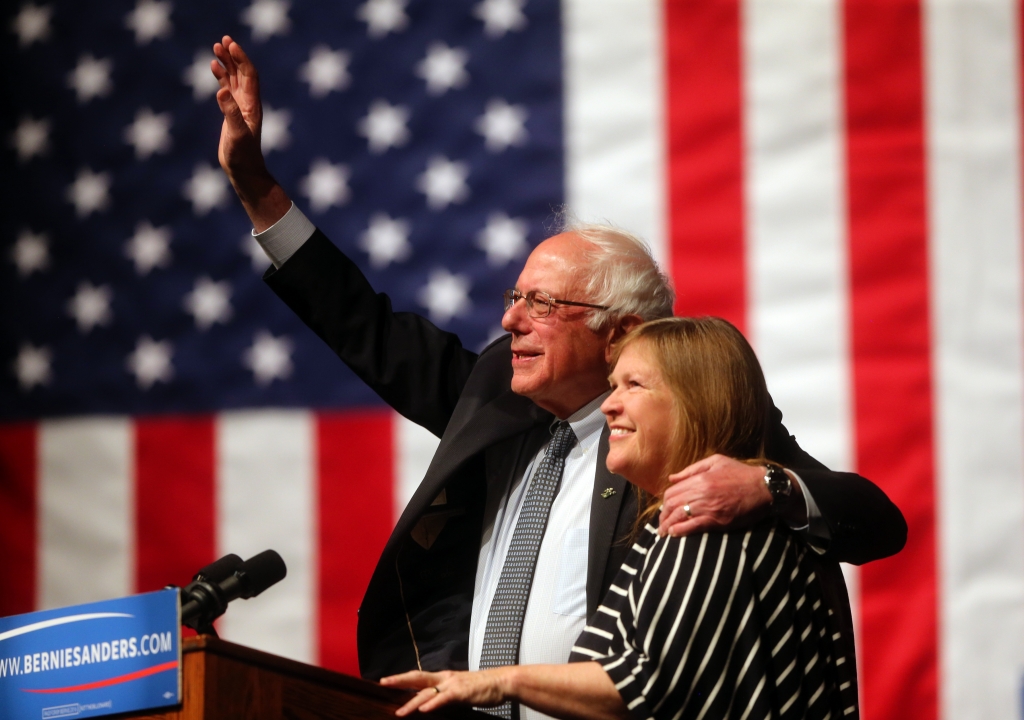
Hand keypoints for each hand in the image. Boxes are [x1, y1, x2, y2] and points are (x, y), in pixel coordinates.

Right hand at [210, 36, 289, 229]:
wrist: (243, 170)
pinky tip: (214, 68)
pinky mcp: (232, 113)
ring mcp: (240, 107)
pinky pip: (227, 89)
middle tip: (223, 40)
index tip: (230, 45)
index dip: (241, 59)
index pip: (249, 75)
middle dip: (234, 56)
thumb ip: (231, 112)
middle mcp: (248, 103)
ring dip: (227, 63)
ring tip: (216, 48)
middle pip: (243, 73)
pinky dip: (222, 77)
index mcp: (252, 105)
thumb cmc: (242, 155)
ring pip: (234, 79)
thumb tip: (223, 90)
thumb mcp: (237, 134)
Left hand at [381, 669, 510, 715]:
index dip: (402, 678)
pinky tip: (424, 710)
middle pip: (418, 678)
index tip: (387, 680)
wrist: (501, 682)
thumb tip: (432, 703)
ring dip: (413, 702)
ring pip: (428, 692)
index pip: (419, 676)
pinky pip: (444, 698)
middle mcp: (445, 678)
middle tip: (383, 683)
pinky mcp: (461, 693)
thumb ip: (445, 695)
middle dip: (399, 681)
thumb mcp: (459, 689)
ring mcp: (452, 685)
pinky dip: (433, 704)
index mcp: (444, 677)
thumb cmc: (482, 687)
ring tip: (400, 712)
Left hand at [659, 454, 775, 536]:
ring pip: (680, 516)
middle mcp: (701, 493)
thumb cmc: (740, 473)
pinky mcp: (717, 520)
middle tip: (661, 524)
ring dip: (668, 525)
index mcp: (699, 478)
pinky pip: (693, 526)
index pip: (672, 492)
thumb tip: (672, 478)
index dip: (664, 502)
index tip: (663, 509)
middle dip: (663, 516)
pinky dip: (681, 530)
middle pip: (672, 505)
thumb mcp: (716, 461)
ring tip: (663, 532)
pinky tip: (674, 533)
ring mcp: (709, 507)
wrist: (764, 488)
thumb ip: (691, 469)